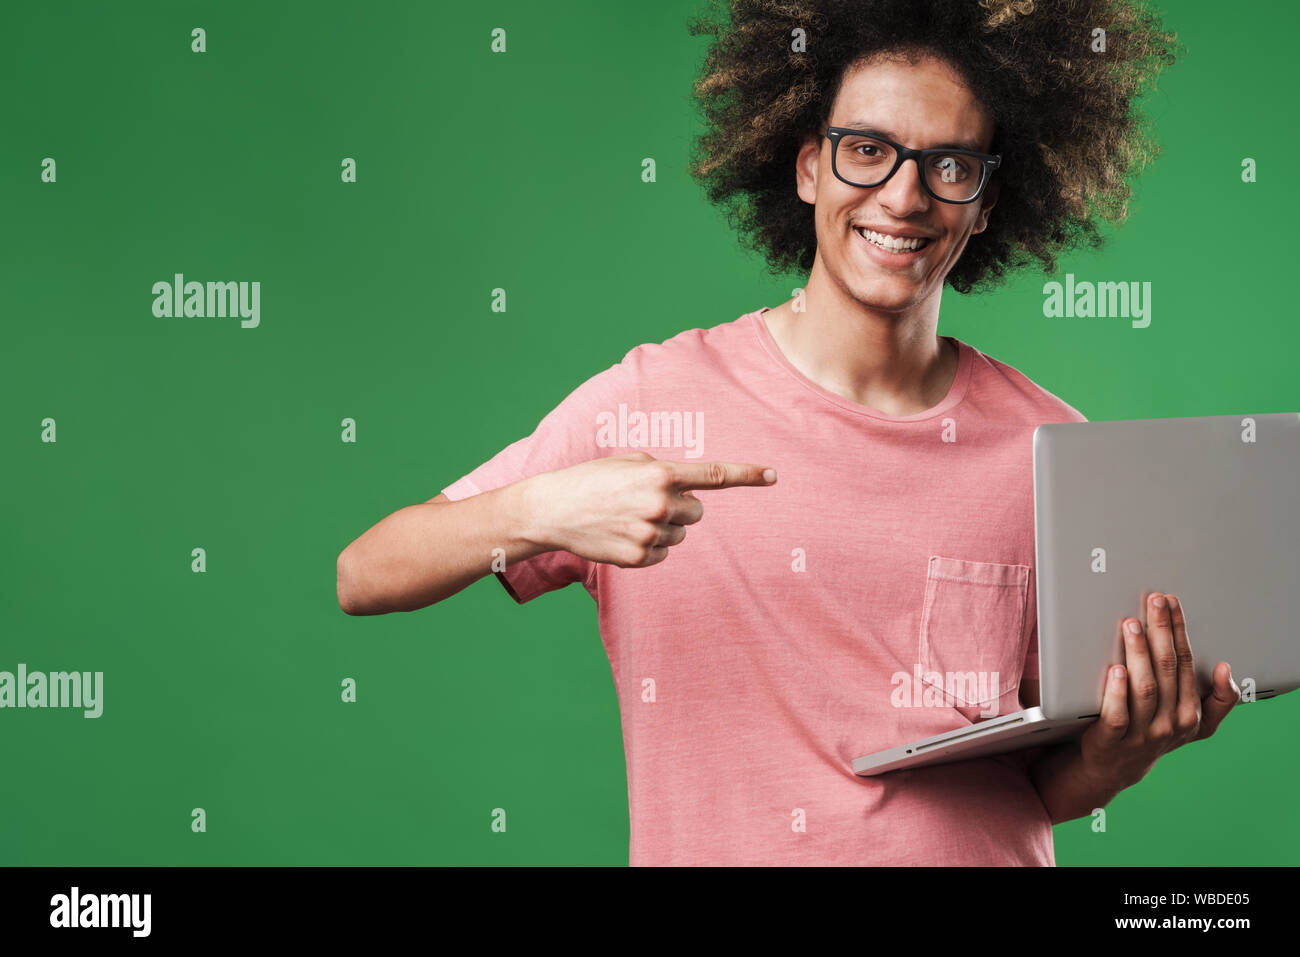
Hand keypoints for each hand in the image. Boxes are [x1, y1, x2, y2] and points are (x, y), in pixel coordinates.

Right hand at [524, 451, 776, 567]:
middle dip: (679, 507)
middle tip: (646, 502)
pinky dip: (648, 547)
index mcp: (661, 475)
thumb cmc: (592, 479)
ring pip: (679, 535)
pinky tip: (622, 535)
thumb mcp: (629, 462)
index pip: (714, 476)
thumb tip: (690, 491)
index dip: (747, 475)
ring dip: (662, 527)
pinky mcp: (639, 558)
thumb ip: (664, 471)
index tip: (773, 475)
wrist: (552, 509)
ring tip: (627, 518)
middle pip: (697, 513)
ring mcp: (650, 534)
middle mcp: (661, 505)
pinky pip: (662, 554)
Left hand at [1077, 592, 1240, 792]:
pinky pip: (1118, 714)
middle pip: (1167, 669)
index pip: (1186, 663)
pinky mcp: (1112, 740)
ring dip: (1139, 653)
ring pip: (1145, 689)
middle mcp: (1170, 724)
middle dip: (1162, 631)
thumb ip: (1217, 700)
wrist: (1116, 767)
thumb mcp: (1194, 723)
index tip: (1172, 603)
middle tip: (1153, 601)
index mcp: (1190, 714)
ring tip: (1132, 625)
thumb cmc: (1154, 732)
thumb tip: (1225, 668)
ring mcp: (1142, 733)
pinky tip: (1116, 669)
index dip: (1180, 631)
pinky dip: (1117, 691)